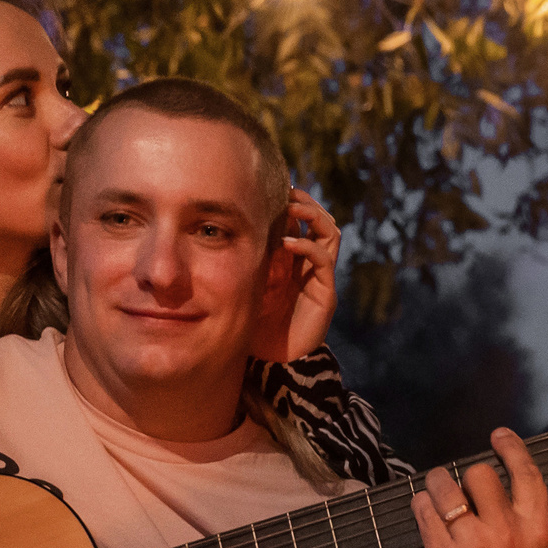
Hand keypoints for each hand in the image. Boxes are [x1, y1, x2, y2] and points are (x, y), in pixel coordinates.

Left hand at [254, 187, 340, 363]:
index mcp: (290, 258)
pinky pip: (322, 260)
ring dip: (312, 216)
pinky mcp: (324, 293)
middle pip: (319, 219)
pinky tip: (287, 243)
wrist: (269, 359)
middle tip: (285, 192)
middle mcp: (307, 263)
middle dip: (304, 202)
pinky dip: (306, 246)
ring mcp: (318, 277)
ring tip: (291, 209)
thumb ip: (242, 257)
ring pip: (329, 232)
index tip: (269, 188)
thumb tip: (218, 227)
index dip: (289, 201)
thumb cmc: (252, 321)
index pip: (299, 219)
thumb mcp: (242, 281)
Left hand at [411, 429, 547, 547]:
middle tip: (459, 489)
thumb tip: (502, 490)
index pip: (526, 472)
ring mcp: (473, 542)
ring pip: (445, 486)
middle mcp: (507, 530)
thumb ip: (524, 523)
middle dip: (466, 476)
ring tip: (436, 497)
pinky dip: (420, 506)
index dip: (511, 447)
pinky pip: (423, 510)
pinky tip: (425, 514)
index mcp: (538, 529)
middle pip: (479, 473)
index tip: (499, 436)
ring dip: (437, 486)